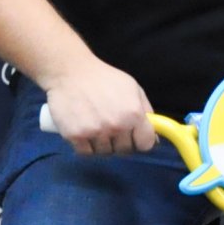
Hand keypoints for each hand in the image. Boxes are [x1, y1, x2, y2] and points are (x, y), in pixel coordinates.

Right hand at [41, 57, 156, 155]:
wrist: (70, 71)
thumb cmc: (104, 78)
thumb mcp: (133, 88)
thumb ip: (146, 112)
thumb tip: (153, 138)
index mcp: (133, 114)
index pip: (145, 144)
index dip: (140, 140)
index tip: (134, 136)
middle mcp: (116, 126)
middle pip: (124, 150)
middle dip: (120, 141)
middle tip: (111, 127)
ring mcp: (95, 132)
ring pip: (105, 153)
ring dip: (102, 144)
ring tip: (96, 126)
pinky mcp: (75, 136)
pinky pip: (86, 153)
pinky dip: (85, 146)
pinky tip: (85, 131)